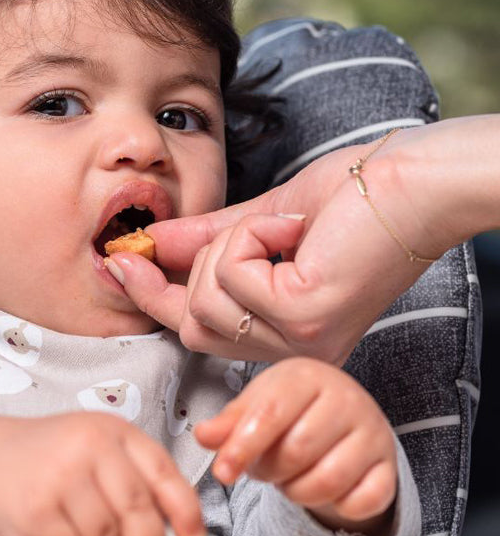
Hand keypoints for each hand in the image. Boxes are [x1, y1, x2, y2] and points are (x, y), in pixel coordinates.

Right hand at [0, 412, 204, 535]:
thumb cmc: (51, 461)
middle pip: (137, 511)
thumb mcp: (97, 452)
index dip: (185, 512)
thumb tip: (176, 535)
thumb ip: (134, 481)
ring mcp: (60, 475)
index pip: (163, 473)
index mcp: (114, 431)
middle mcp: (89, 446)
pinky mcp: (34, 507)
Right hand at [107, 127, 447, 364]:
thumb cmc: (356, 199)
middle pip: (194, 326)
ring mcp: (300, 339)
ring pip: (208, 299)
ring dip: (228, 245)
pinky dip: (251, 234)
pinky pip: (233, 273)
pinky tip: (293, 226)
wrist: (415, 184)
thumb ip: (206, 241)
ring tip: (278, 224)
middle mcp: (296, 351)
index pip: (203, 332)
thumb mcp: (263, 223)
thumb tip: (151, 243)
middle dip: (177, 275)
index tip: (121, 264)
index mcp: (289, 334)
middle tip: (151, 241)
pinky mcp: (302, 313)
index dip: (154, 300)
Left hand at [194, 357, 397, 533]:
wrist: (343, 412)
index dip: (242, 447)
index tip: (222, 472)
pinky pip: (360, 502)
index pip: (270, 413)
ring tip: (290, 478)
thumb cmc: (292, 408)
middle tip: (265, 469)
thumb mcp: (256, 406)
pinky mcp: (389, 467)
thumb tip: (204, 436)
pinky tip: (325, 490)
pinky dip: (336, 507)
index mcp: (307, 377)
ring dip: (298, 491)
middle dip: (270, 471)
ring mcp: (373, 433)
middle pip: (297, 451)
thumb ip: (229, 423)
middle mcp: (346, 399)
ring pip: (327, 481)